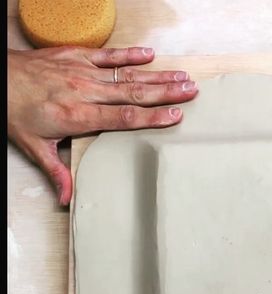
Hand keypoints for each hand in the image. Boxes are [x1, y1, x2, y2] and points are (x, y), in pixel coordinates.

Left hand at [7, 46, 197, 205]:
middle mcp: (84, 92)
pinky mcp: (75, 55)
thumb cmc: (14, 111)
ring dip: (157, 75)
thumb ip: (56, 172)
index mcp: (78, 116)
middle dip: (166, 93)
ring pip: (126, 74)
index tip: (176, 115)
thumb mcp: (34, 146)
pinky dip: (129, 54)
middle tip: (191, 90)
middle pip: (133, 93)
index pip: (124, 117)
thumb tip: (66, 199)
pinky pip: (108, 54)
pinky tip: (150, 55)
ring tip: (181, 76)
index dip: (152, 117)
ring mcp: (81, 71)